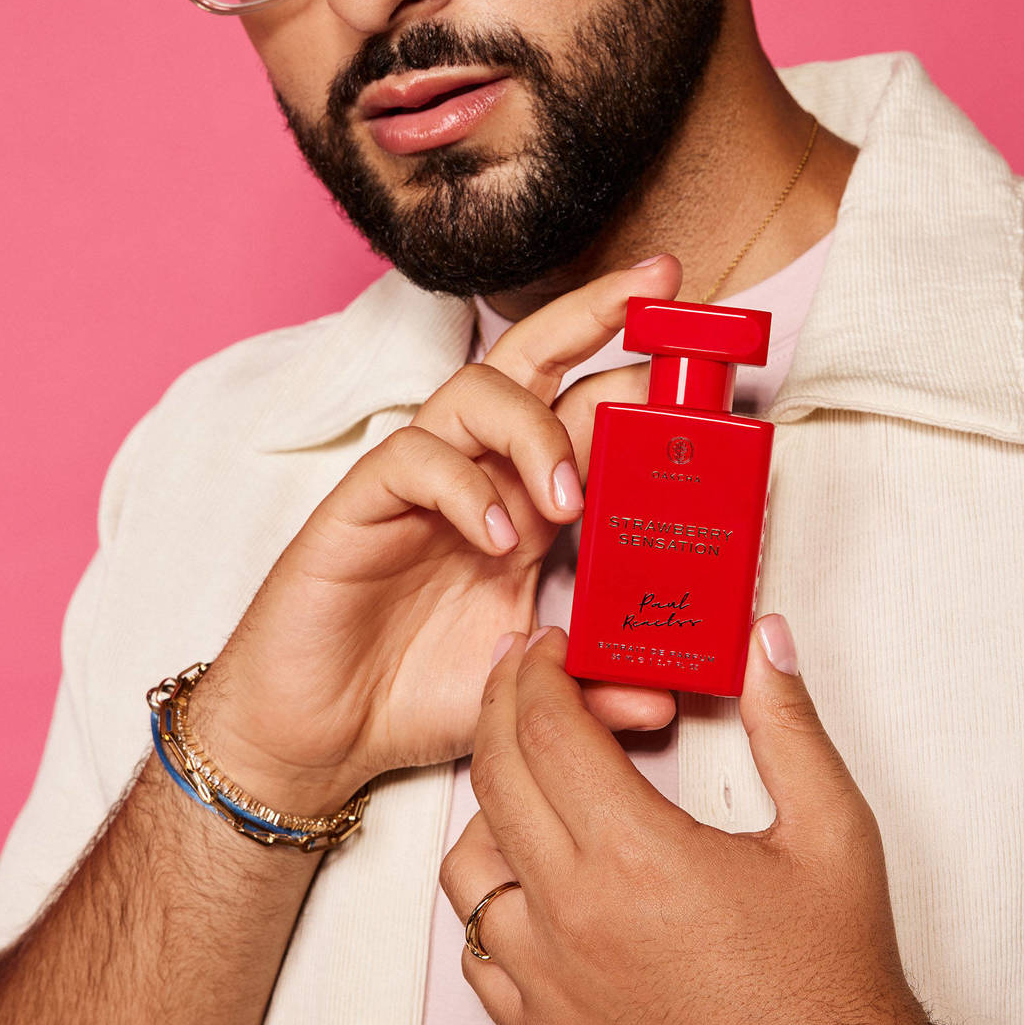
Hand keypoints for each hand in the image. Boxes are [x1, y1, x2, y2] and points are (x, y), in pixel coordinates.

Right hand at [186, 257, 681, 814]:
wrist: (318, 738)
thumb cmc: (414, 696)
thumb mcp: (527, 693)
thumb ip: (593, 688)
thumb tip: (666, 700)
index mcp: (526, 505)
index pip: (586, 410)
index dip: (639, 375)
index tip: (705, 352)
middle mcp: (478, 476)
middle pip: (532, 359)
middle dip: (595, 314)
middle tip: (656, 286)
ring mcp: (417, 484)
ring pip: (473, 391)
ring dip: (535, 428)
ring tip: (567, 500)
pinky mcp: (360, 505)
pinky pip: (414, 458)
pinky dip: (465, 487)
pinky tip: (495, 538)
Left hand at [441, 621, 939, 1024]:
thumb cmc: (838, 975)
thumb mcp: (834, 829)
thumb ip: (788, 721)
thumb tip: (763, 638)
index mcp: (639, 857)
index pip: (548, 730)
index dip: (543, 672)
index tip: (556, 645)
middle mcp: (575, 920)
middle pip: (496, 778)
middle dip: (503, 707)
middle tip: (528, 675)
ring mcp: (550, 987)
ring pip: (467, 865)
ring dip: (493, 805)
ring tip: (543, 779)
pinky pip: (477, 952)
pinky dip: (492, 901)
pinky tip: (538, 876)